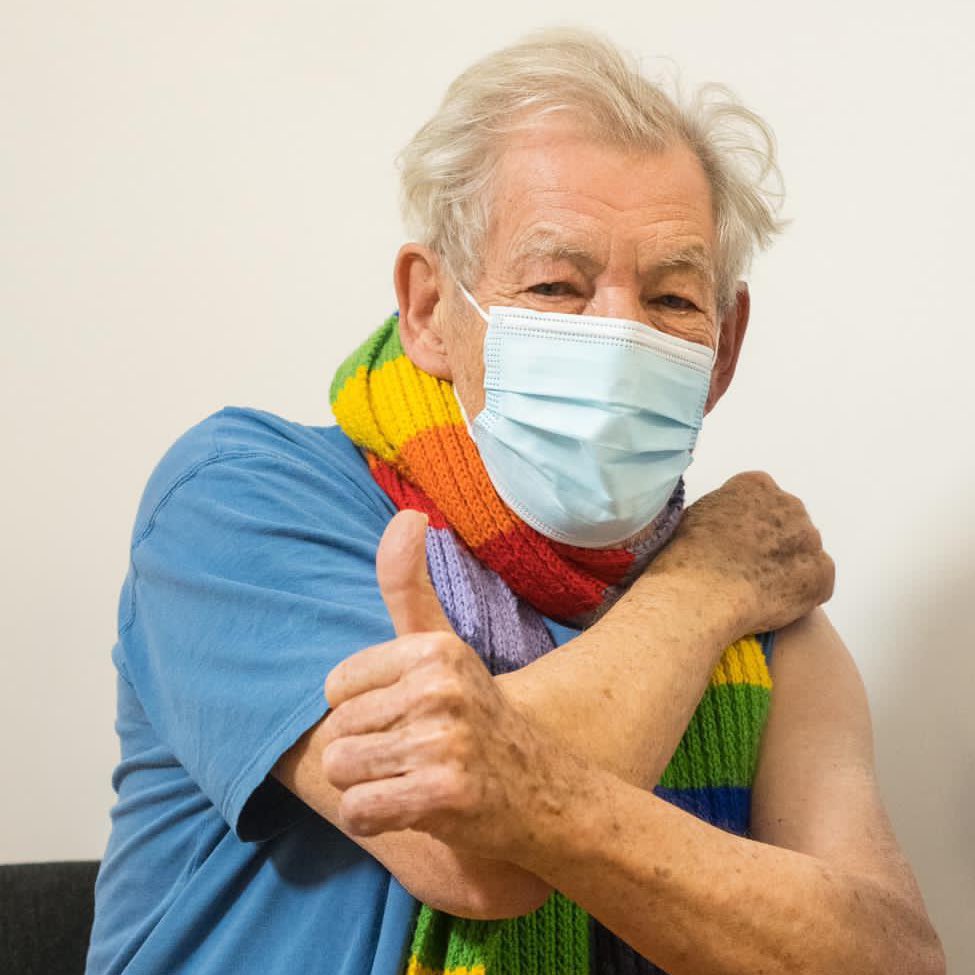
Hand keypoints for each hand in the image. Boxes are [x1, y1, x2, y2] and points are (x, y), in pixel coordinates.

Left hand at [321, 511, 576, 858]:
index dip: (363, 709)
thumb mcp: (442, 647)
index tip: (405, 716)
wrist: (541, 792)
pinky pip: (358, 811)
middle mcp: (438, 689)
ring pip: (342, 771)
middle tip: (415, 753)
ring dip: (368, 786)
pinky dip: (375, 818)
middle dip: (366, 751)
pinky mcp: (441, 795)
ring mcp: (442, 743)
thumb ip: (409, 584)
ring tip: (412, 778)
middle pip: (337, 731)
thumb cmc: (475, 716)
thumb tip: (407, 514)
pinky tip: (413, 809)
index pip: (336, 687)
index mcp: (434, 650)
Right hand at [648, 472, 834, 634]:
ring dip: (788, 566)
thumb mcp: (696, 514)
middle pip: (787, 522)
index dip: (747, 522)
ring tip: (759, 588)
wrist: (702, 594)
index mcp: (756, 485)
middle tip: (749, 566)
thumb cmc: (687, 556)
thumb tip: (726, 526)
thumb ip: (723, 511)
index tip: (735, 540)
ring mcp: (810, 539)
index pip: (760, 498)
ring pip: (804, 551)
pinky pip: (817, 582)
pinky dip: (802, 593)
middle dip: (773, 541)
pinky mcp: (822, 574)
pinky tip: (775, 602)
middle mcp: (789, 504)